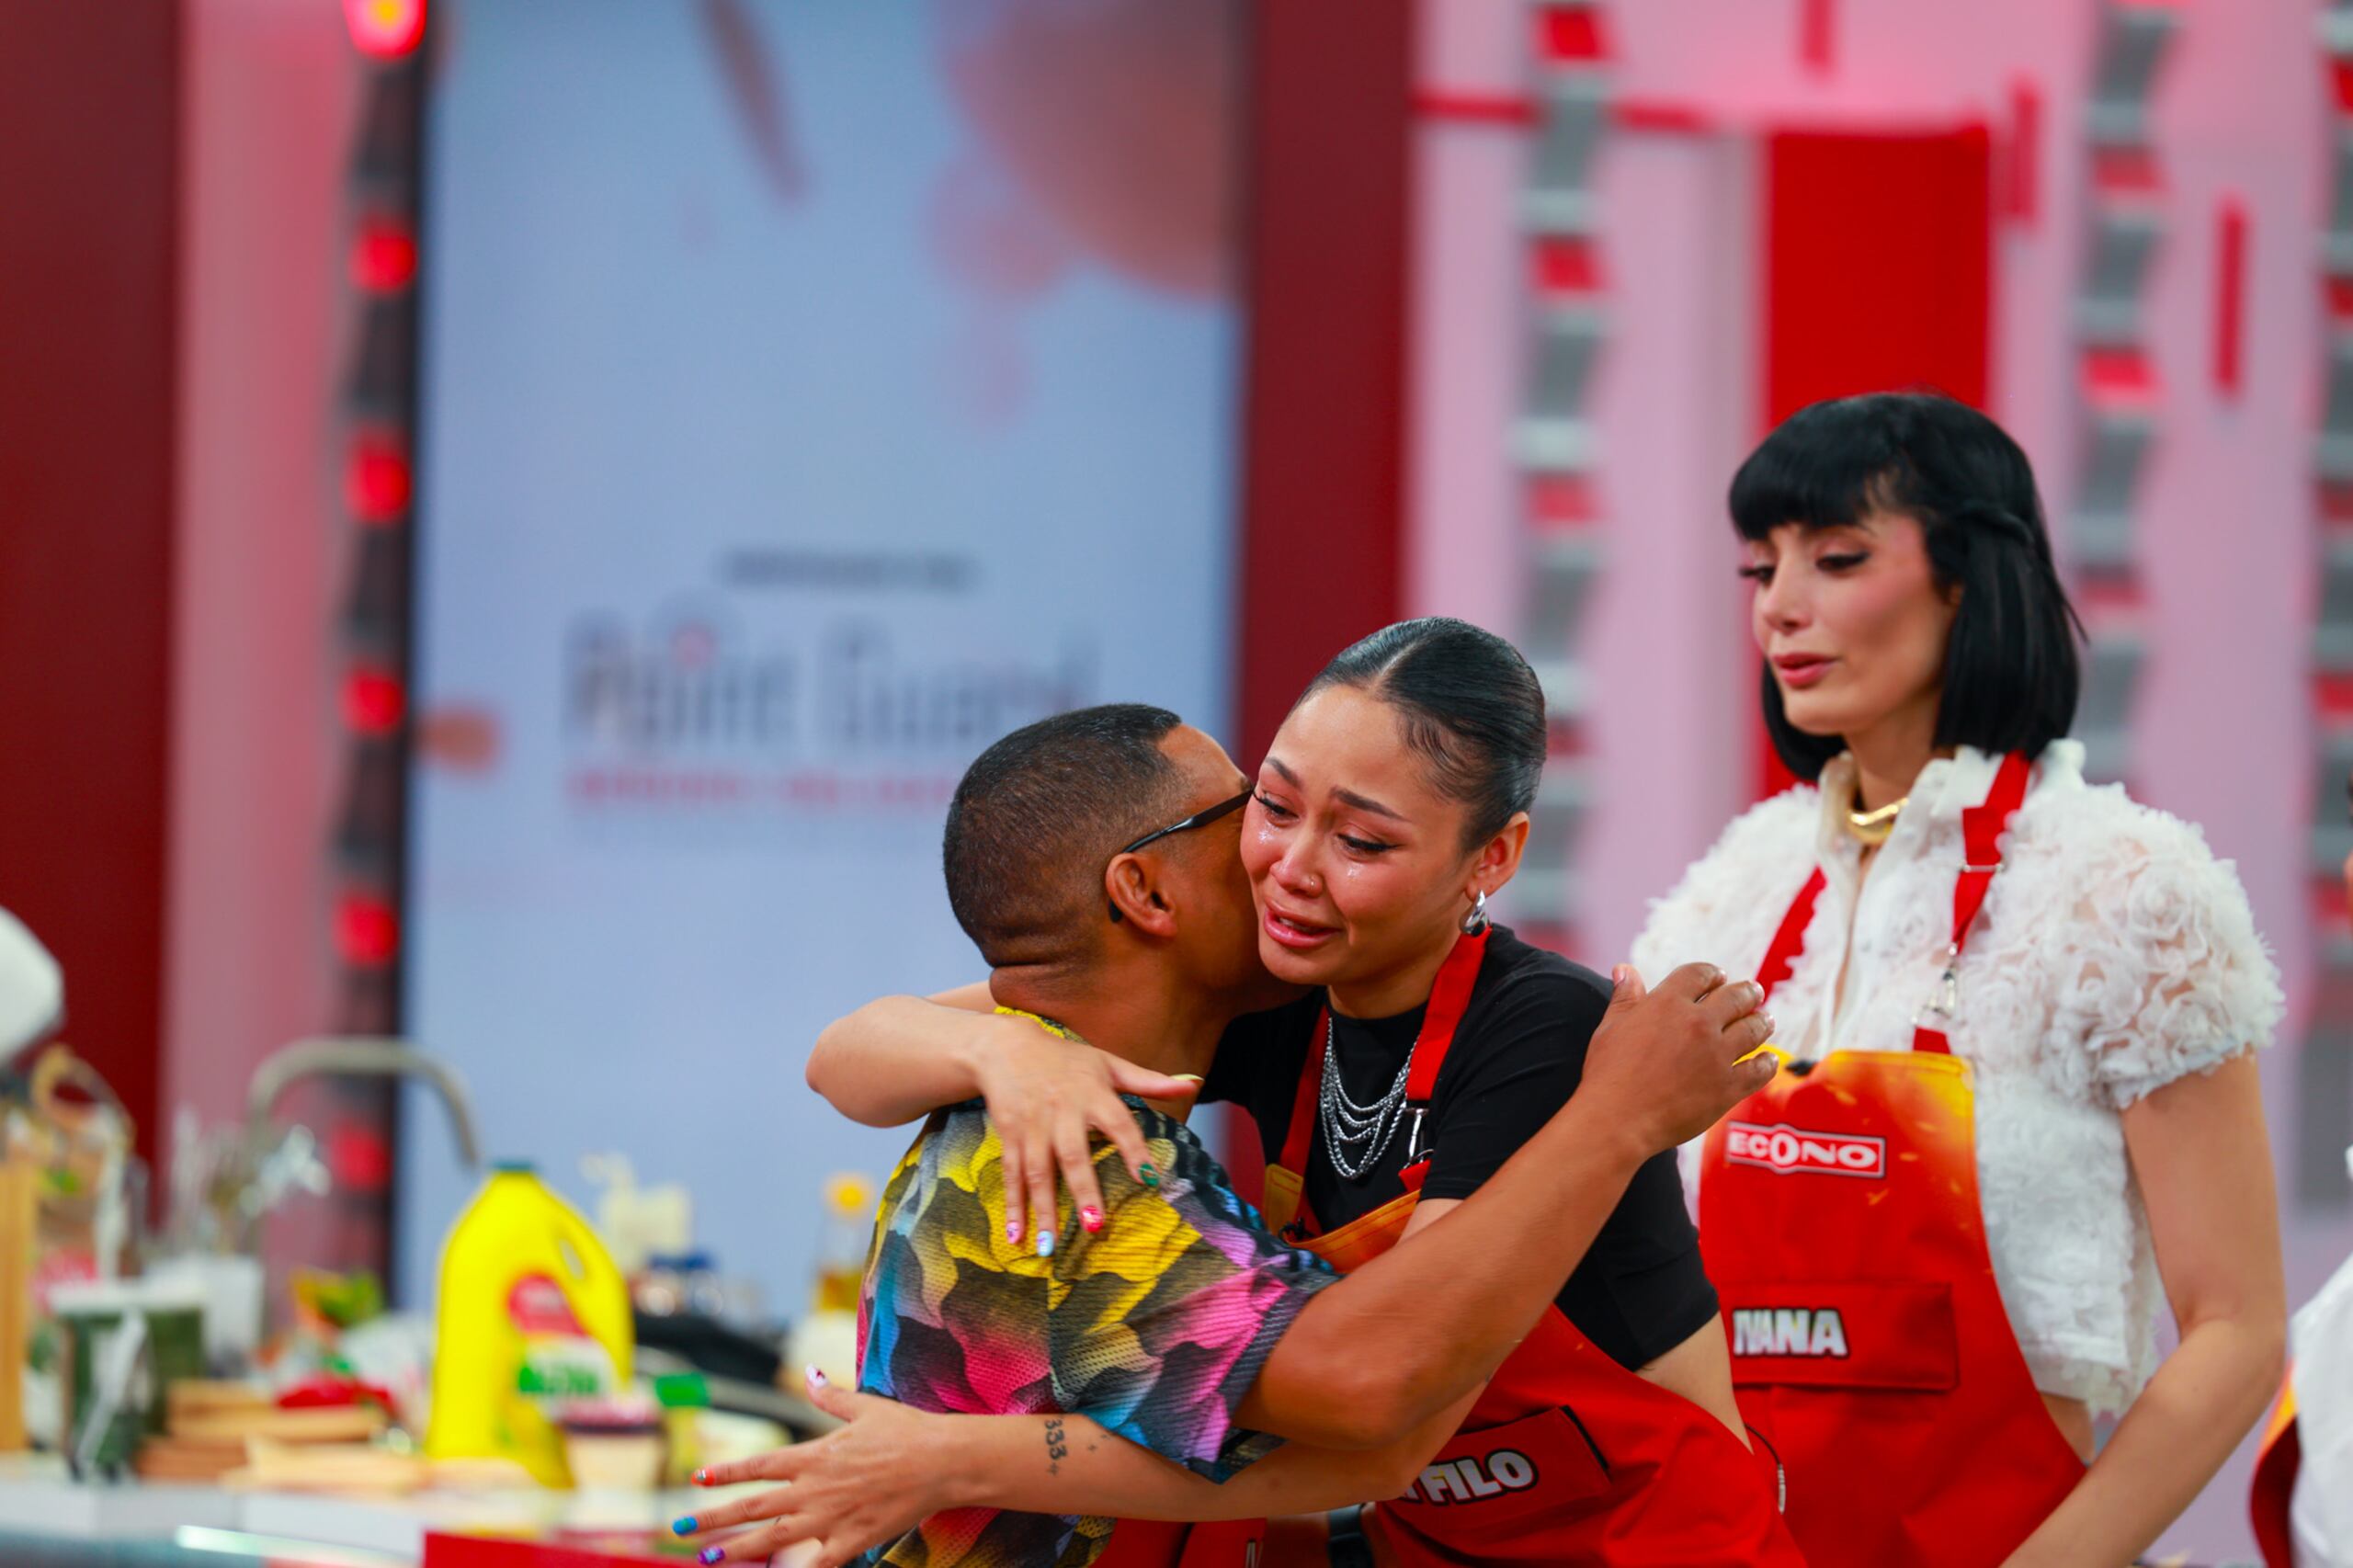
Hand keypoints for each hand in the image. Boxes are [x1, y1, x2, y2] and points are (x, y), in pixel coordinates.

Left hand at [679, 1374, 950, 1567]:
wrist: (942, 1461)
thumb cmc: (906, 1430)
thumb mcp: (865, 1407)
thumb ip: (830, 1396)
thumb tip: (807, 1372)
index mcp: (814, 1455)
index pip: (758, 1466)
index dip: (725, 1472)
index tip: (697, 1479)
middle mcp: (814, 1489)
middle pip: (753, 1506)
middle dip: (713, 1517)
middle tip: (679, 1527)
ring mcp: (831, 1518)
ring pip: (774, 1539)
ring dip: (738, 1548)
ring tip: (708, 1557)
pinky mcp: (853, 1541)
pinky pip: (818, 1564)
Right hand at [967, 1012, 1198, 1249]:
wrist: (1006, 1047)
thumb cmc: (1066, 1060)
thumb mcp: (1108, 1064)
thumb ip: (1149, 1081)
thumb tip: (1193, 1083)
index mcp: (1092, 1094)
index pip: (1119, 1124)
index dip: (1134, 1151)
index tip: (1149, 1181)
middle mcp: (1062, 1113)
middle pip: (1073, 1155)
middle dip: (1083, 1191)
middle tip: (1095, 1226)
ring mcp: (1033, 1127)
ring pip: (1038, 1172)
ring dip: (1043, 1210)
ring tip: (1049, 1246)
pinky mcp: (1010, 1137)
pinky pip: (1011, 1175)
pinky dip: (1012, 1206)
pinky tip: (1015, 1236)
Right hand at [1581, 962, 1773, 1153]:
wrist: (1617, 1119)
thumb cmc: (1608, 1074)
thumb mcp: (1611, 1027)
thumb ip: (1625, 997)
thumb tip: (1625, 969)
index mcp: (1667, 1003)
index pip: (1700, 975)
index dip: (1713, 974)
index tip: (1719, 978)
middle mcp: (1698, 1023)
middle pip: (1735, 997)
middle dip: (1747, 993)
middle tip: (1753, 993)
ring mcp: (1717, 1054)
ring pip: (1753, 1029)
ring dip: (1762, 1021)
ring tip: (1765, 1020)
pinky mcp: (1728, 1086)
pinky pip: (1760, 1069)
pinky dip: (1767, 1062)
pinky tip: (1767, 1059)